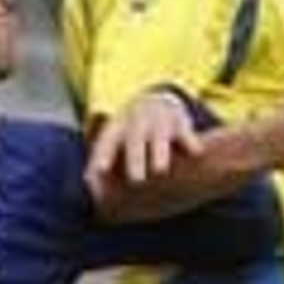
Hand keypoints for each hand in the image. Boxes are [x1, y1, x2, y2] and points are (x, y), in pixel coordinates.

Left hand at [85, 89, 203, 188]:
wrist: (156, 99)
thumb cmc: (131, 132)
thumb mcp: (114, 139)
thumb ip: (101, 160)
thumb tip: (87, 183)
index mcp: (117, 129)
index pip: (108, 142)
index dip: (104, 155)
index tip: (100, 170)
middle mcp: (137, 123)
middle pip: (135, 139)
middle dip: (135, 158)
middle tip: (136, 180)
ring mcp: (158, 121)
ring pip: (159, 136)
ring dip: (159, 151)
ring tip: (159, 170)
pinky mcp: (180, 123)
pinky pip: (186, 132)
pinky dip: (191, 143)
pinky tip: (196, 154)